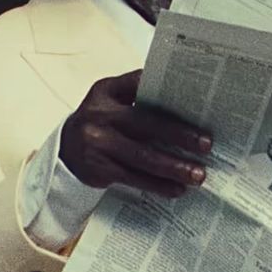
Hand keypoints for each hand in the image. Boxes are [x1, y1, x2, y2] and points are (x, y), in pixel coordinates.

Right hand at [60, 71, 212, 197]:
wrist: (65, 151)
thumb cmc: (101, 122)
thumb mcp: (111, 100)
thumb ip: (138, 94)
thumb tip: (185, 99)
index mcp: (107, 91)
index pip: (139, 83)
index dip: (164, 88)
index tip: (194, 98)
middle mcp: (99, 115)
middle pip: (145, 124)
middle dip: (179, 135)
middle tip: (206, 145)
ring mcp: (97, 143)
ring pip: (142, 157)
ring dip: (173, 167)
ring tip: (197, 174)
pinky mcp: (98, 169)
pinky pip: (133, 178)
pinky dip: (157, 185)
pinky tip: (176, 189)